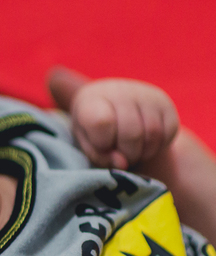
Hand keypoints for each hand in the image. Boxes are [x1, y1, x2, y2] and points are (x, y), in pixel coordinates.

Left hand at [47, 67, 178, 170]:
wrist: (112, 105)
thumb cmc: (93, 129)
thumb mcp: (87, 143)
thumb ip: (99, 155)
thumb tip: (122, 163)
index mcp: (92, 99)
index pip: (102, 122)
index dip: (103, 143)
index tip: (101, 145)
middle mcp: (120, 91)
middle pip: (131, 133)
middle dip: (127, 154)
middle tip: (121, 156)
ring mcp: (146, 95)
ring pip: (153, 134)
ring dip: (143, 153)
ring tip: (132, 152)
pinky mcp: (165, 103)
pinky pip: (169, 132)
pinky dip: (158, 147)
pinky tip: (145, 144)